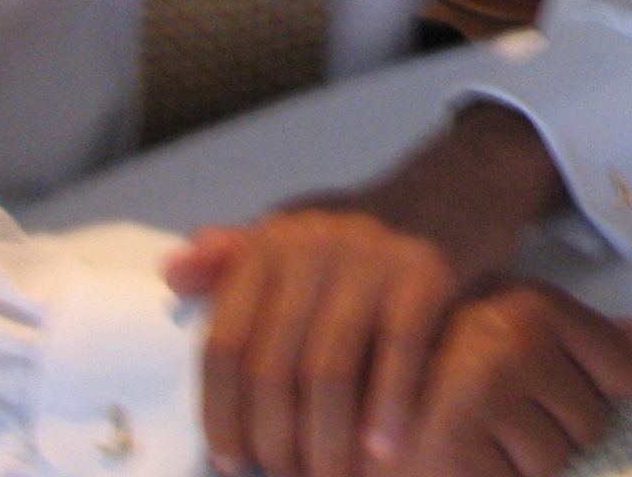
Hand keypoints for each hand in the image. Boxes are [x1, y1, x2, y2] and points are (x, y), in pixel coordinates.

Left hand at [165, 104, 566, 476]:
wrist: (460, 183)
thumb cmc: (365, 229)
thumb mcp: (295, 234)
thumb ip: (234, 260)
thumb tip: (171, 273)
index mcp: (270, 244)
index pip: (224, 346)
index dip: (221, 414)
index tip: (231, 462)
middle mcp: (313, 245)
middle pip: (273, 369)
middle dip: (276, 440)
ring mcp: (374, 256)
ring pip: (329, 372)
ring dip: (327, 440)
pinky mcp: (429, 269)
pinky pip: (400, 354)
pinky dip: (389, 410)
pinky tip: (386, 450)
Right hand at [389, 282, 631, 476]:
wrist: (350, 394)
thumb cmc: (438, 357)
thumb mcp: (504, 322)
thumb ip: (570, 332)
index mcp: (532, 306)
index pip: (623, 368)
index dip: (605, 391)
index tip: (566, 391)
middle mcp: (514, 346)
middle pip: (592, 422)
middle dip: (559, 432)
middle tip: (507, 417)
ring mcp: (484, 401)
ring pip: (555, 462)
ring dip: (525, 463)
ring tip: (481, 437)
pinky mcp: (455, 453)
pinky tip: (462, 457)